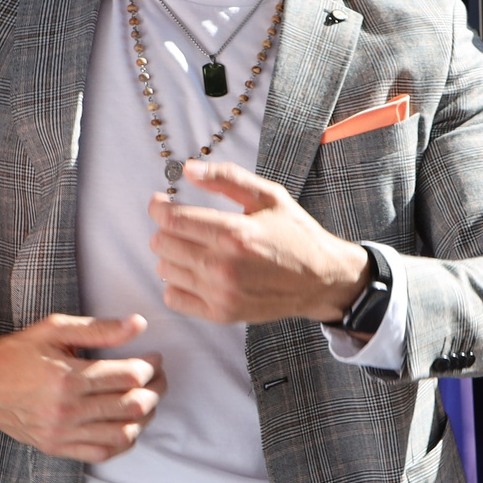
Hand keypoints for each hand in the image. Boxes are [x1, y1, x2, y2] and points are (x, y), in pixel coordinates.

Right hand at [0, 314, 165, 460]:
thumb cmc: (17, 355)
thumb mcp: (54, 330)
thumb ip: (99, 329)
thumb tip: (139, 324)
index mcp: (66, 378)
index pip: (129, 377)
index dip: (151, 366)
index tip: (154, 359)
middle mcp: (65, 410)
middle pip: (133, 405)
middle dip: (156, 389)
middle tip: (158, 377)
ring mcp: (62, 433)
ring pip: (125, 432)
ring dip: (145, 416)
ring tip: (145, 399)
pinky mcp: (58, 447)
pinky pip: (105, 453)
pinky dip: (125, 440)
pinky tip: (127, 422)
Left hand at [149, 161, 368, 324]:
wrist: (324, 279)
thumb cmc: (297, 236)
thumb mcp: (270, 197)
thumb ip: (227, 178)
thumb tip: (189, 169)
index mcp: (235, 233)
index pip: (171, 219)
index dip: (159, 207)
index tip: (161, 203)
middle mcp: (224, 265)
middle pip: (162, 243)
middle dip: (168, 230)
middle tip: (186, 227)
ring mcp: (221, 292)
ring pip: (165, 269)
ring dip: (174, 256)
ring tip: (196, 250)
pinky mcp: (222, 312)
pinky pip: (173, 298)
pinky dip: (177, 284)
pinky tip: (197, 274)